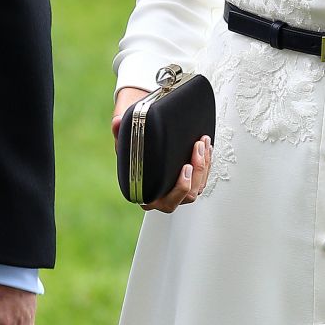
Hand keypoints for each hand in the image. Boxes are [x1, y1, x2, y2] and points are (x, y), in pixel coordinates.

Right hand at [113, 88, 212, 213]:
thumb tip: (117, 123)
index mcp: (145, 194)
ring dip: (204, 166)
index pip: (163, 202)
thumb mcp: (124, 140)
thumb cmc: (133, 147)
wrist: (144, 145)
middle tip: (196, 151)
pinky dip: (207, 164)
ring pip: (198, 188)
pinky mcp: (190, 185)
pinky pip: (203, 180)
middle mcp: (163, 198)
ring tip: (202, 143)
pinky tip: (206, 147)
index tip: (185, 168)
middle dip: (197, 174)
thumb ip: (119, 133)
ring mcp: (178, 193)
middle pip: (187, 196)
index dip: (178, 189)